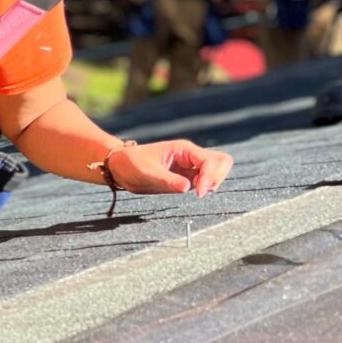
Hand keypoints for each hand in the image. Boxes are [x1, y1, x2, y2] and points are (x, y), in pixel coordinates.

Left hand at [107, 139, 232, 197]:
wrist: (121, 166)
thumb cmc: (132, 164)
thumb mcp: (147, 173)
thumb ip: (167, 180)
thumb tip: (188, 188)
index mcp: (183, 150)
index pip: (210, 161)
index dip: (209, 177)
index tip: (199, 193)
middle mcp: (190, 156)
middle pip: (222, 161)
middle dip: (217, 177)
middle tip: (201, 190)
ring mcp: (190, 166)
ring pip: (217, 169)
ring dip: (213, 181)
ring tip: (197, 191)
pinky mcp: (187, 176)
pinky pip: (207, 179)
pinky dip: (207, 186)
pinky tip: (194, 191)